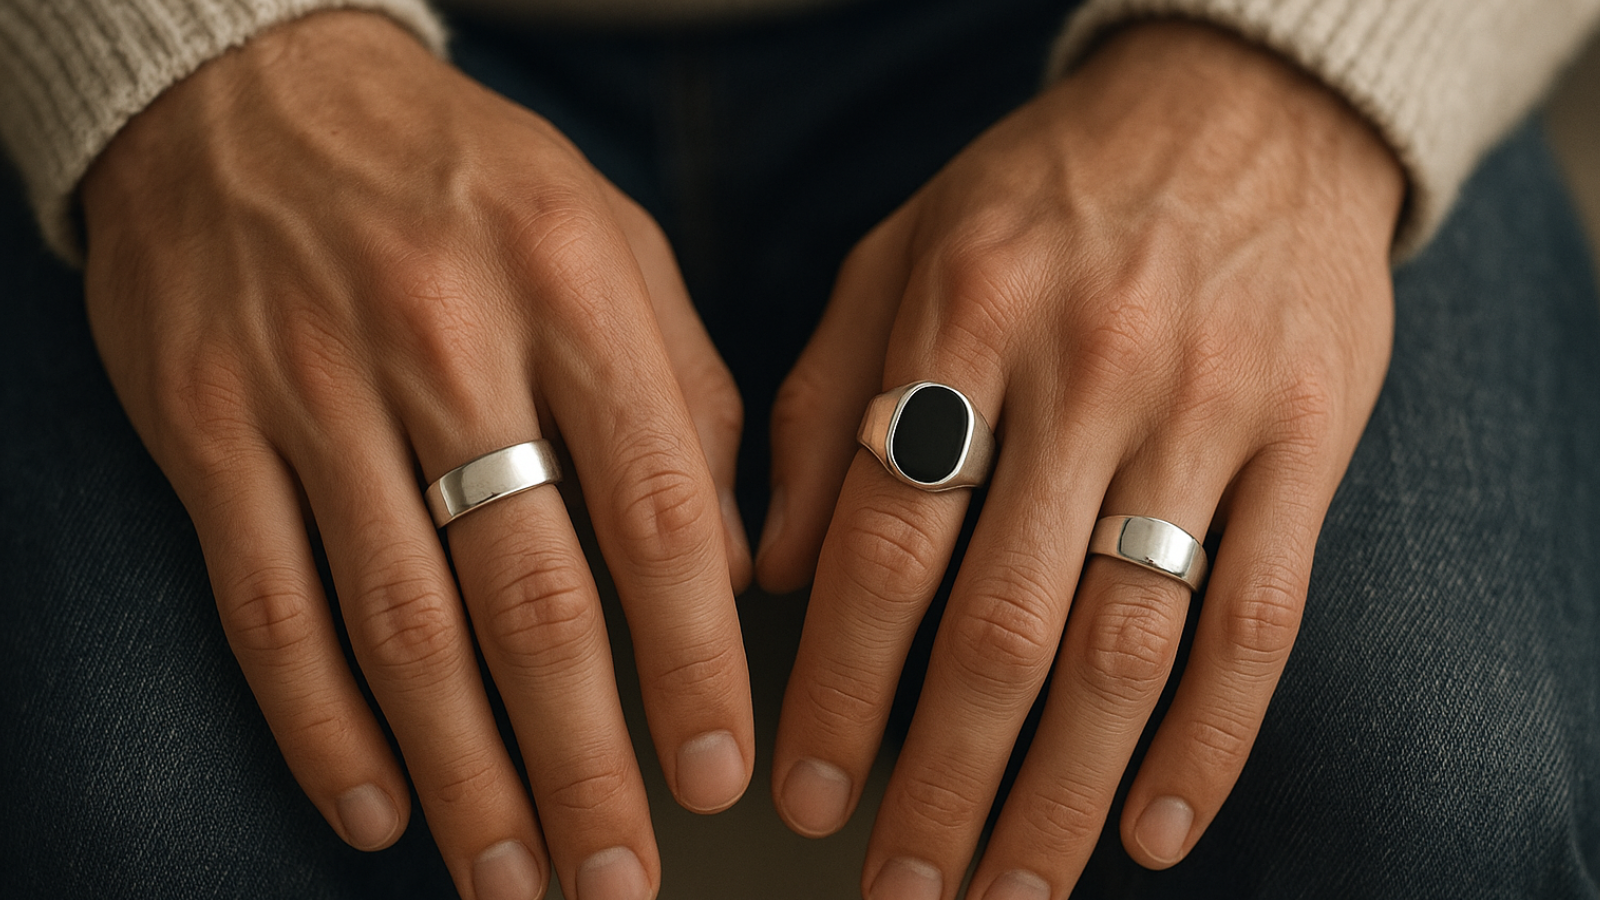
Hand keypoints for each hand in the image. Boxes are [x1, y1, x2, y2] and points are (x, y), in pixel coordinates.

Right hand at [81, 12, 752, 899]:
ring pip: (400, 627)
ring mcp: (315, 388)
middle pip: (532, 598)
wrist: (252, 92)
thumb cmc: (468, 180)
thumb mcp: (613, 242)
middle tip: (619, 881)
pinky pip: (268, 605)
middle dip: (585, 763)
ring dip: (462, 778)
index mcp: (574, 289)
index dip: (693, 665)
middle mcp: (447, 340)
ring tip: (510, 878)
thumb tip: (736, 573)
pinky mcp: (209, 426)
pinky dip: (320, 726)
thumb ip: (690, 395)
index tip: (717, 775)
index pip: (659, 514)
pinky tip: (374, 810)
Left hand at [759, 20, 1402, 897]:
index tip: (801, 796)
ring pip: (1127, 646)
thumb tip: (763, 569)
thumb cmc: (1046, 189)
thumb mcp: (901, 248)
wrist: (1247, 103)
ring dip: (1060, 796)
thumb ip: (822, 398)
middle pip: (999, 626)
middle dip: (940, 784)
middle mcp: (1084, 373)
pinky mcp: (1309, 440)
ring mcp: (1207, 412)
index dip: (836, 685)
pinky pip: (1261, 619)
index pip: (881, 541)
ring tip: (1008, 894)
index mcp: (961, 321)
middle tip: (896, 892)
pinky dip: (1209, 743)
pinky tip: (1153, 832)